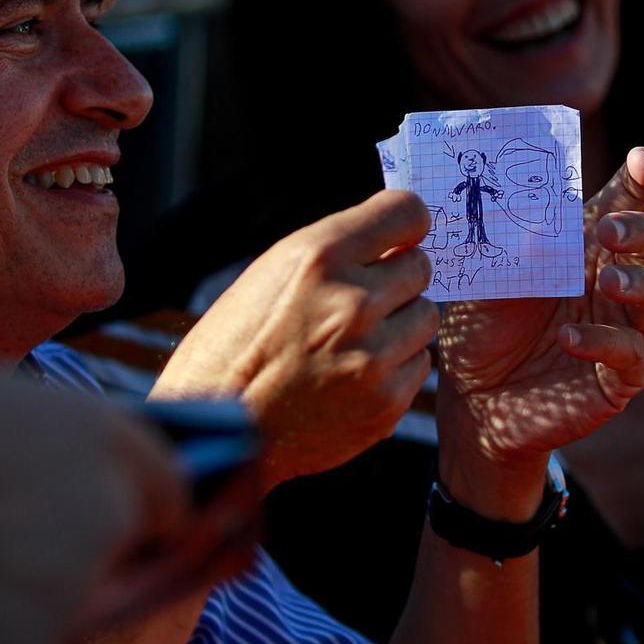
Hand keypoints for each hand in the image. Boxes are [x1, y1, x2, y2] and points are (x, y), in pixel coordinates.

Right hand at [0, 302, 200, 643]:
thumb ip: (35, 455)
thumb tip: (89, 504)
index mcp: (100, 430)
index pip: (168, 489)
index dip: (148, 519)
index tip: (138, 540)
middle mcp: (107, 502)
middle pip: (128, 564)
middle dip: (83, 574)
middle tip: (1, 573)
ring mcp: (74, 578)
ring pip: (65, 622)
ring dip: (11, 616)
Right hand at [150, 189, 437, 486]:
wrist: (218, 430)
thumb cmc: (232, 349)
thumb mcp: (268, 276)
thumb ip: (332, 253)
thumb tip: (391, 240)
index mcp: (318, 258)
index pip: (406, 212)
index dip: (405, 225)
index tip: (400, 238)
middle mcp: (352, 302)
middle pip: (421, 267)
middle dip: (396, 279)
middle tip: (363, 301)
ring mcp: (373, 356)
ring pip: (425, 317)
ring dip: (400, 325)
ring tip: (353, 342)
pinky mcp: (386, 402)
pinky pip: (419, 365)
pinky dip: (396, 368)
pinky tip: (353, 376)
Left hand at [436, 147, 643, 471]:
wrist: (472, 402)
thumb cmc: (481, 330)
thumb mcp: (485, 279)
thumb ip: (507, 245)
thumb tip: (526, 212)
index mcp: (584, 247)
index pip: (625, 202)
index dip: (642, 179)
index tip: (643, 160)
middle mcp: (612, 279)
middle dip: (641, 228)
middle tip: (607, 232)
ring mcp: (622, 327)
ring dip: (639, 280)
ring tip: (607, 283)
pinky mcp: (620, 375)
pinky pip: (633, 354)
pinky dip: (605, 343)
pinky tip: (568, 340)